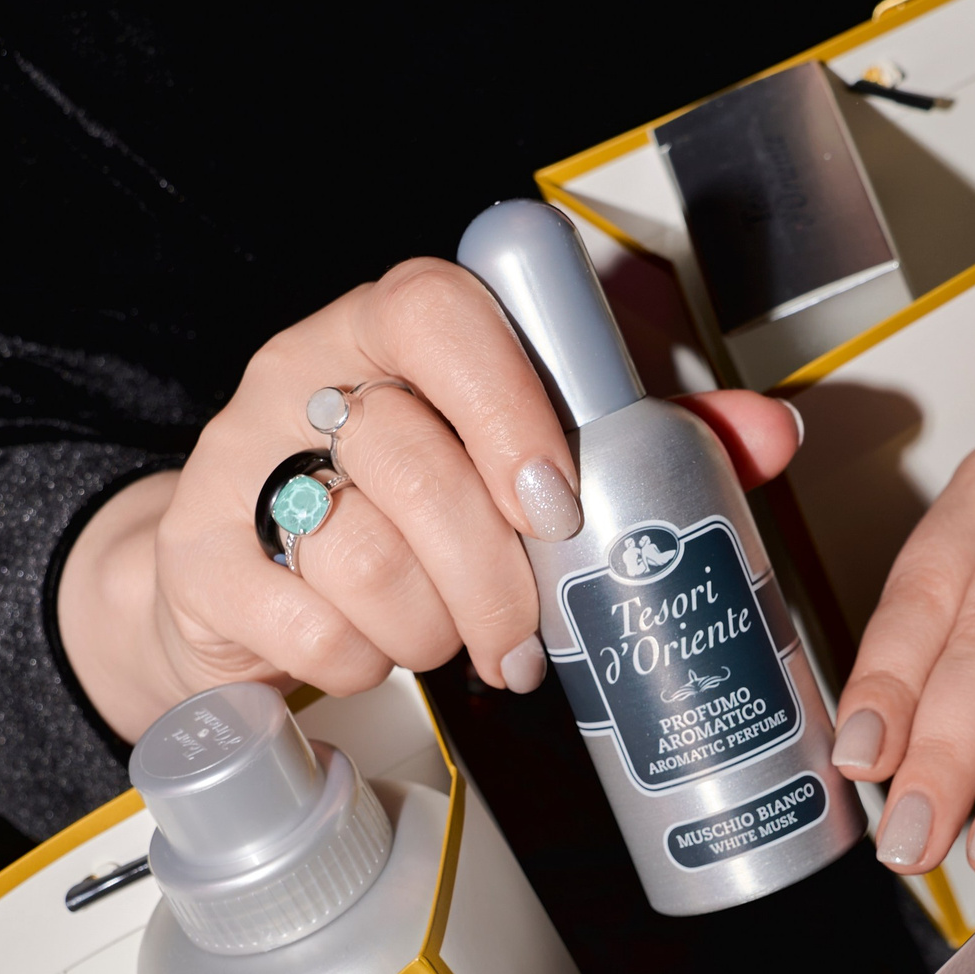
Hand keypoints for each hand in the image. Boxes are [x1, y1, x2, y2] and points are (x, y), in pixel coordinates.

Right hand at [57, 259, 800, 740]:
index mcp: (389, 331)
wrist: (243, 583)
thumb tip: (772, 432)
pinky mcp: (202, 559)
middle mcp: (305, 377)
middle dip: (493, 575)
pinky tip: (371, 651)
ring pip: (362, 555)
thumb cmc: (404, 512)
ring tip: (450, 640)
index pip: (435, 312)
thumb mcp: (517, 462)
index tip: (558, 502)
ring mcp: (240, 463)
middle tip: (525, 633)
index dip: (508, 407)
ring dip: (432, 627)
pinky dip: (361, 661)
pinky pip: (307, 624)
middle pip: (409, 459)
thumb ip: (644, 440)